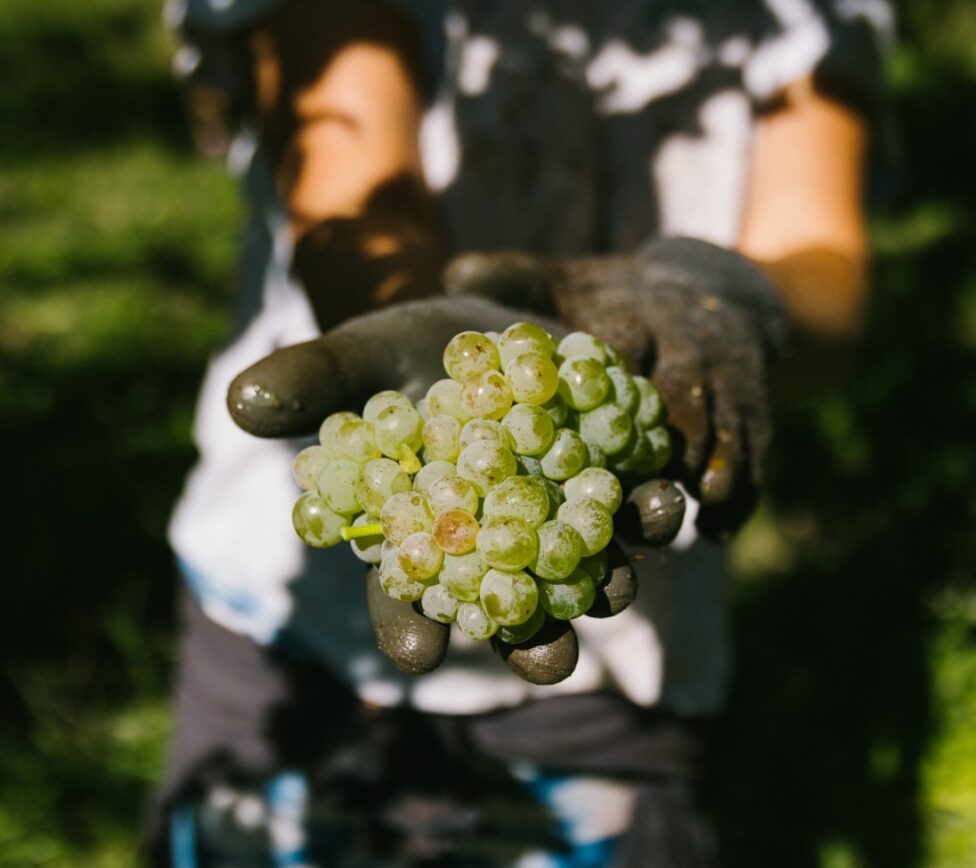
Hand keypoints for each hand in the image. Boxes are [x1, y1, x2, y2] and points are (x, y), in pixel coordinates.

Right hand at [228, 296, 656, 683]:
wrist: (488, 321)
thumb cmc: (410, 349)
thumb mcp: (365, 355)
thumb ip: (315, 382)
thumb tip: (239, 402)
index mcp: (424, 531)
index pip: (410, 590)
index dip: (408, 621)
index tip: (416, 652)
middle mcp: (496, 541)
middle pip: (512, 604)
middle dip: (531, 638)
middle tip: (548, 664)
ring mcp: (560, 516)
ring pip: (587, 569)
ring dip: (609, 583)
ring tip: (621, 586)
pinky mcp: (613, 478)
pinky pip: (637, 506)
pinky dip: (653, 508)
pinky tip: (665, 497)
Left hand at [445, 236, 785, 538]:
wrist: (715, 288)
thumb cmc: (614, 297)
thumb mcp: (567, 279)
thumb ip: (514, 278)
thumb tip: (452, 276)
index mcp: (638, 317)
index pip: (623, 354)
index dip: (606, 391)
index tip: (587, 435)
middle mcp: (690, 348)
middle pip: (681, 402)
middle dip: (667, 447)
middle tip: (645, 498)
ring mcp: (729, 381)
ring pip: (726, 432)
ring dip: (709, 478)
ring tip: (686, 527)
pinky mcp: (755, 410)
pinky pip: (755, 453)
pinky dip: (741, 493)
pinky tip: (719, 533)